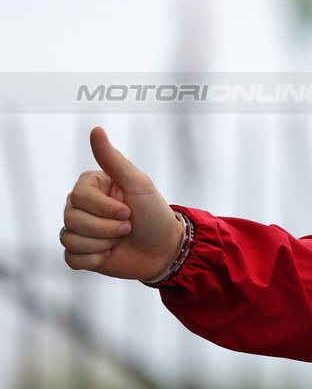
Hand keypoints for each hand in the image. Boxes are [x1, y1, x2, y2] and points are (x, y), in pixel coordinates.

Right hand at [61, 126, 184, 280]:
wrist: (165, 249)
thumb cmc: (154, 213)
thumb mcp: (138, 184)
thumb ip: (114, 160)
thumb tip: (95, 130)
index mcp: (92, 187)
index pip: (78, 196)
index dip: (105, 208)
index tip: (129, 210)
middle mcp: (82, 207)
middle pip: (72, 218)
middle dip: (106, 227)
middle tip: (128, 226)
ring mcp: (79, 230)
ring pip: (70, 238)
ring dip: (102, 243)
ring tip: (120, 239)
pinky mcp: (81, 253)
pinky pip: (71, 258)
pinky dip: (94, 259)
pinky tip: (110, 254)